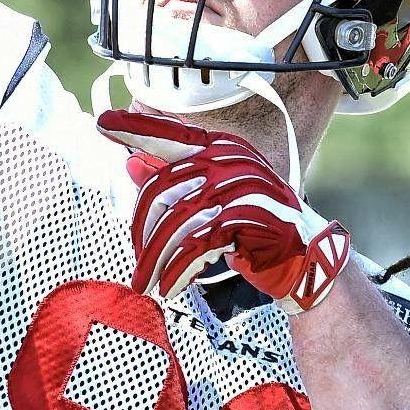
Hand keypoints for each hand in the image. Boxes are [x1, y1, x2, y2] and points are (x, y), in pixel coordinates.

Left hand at [99, 110, 352, 311]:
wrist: (305, 255)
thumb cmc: (255, 226)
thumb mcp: (214, 199)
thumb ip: (175, 181)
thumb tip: (130, 164)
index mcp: (221, 149)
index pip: (170, 134)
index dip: (136, 128)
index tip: (103, 123)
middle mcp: (229, 160)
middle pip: (162, 188)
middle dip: (142, 233)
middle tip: (139, 266)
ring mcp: (240, 185)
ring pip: (175, 220)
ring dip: (157, 259)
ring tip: (150, 283)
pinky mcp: (246, 216)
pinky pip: (196, 244)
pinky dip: (179, 270)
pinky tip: (172, 286)